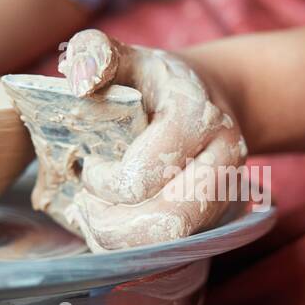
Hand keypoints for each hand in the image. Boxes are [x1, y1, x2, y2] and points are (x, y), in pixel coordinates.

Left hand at [56, 29, 247, 249]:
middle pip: (169, 221)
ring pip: (173, 243)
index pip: (146, 173)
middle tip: (85, 205)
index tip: (90, 165)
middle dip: (112, 225)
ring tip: (94, 219)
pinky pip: (175, 250)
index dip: (104, 180)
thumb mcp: (130, 57)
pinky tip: (112, 228)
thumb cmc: (159, 83)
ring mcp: (226, 194)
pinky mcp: (218, 218)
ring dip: (122, 242)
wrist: (214, 98)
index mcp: (198, 116)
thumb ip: (97, 54)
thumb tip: (78, 81)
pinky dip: (135, 249)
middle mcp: (224, 159)